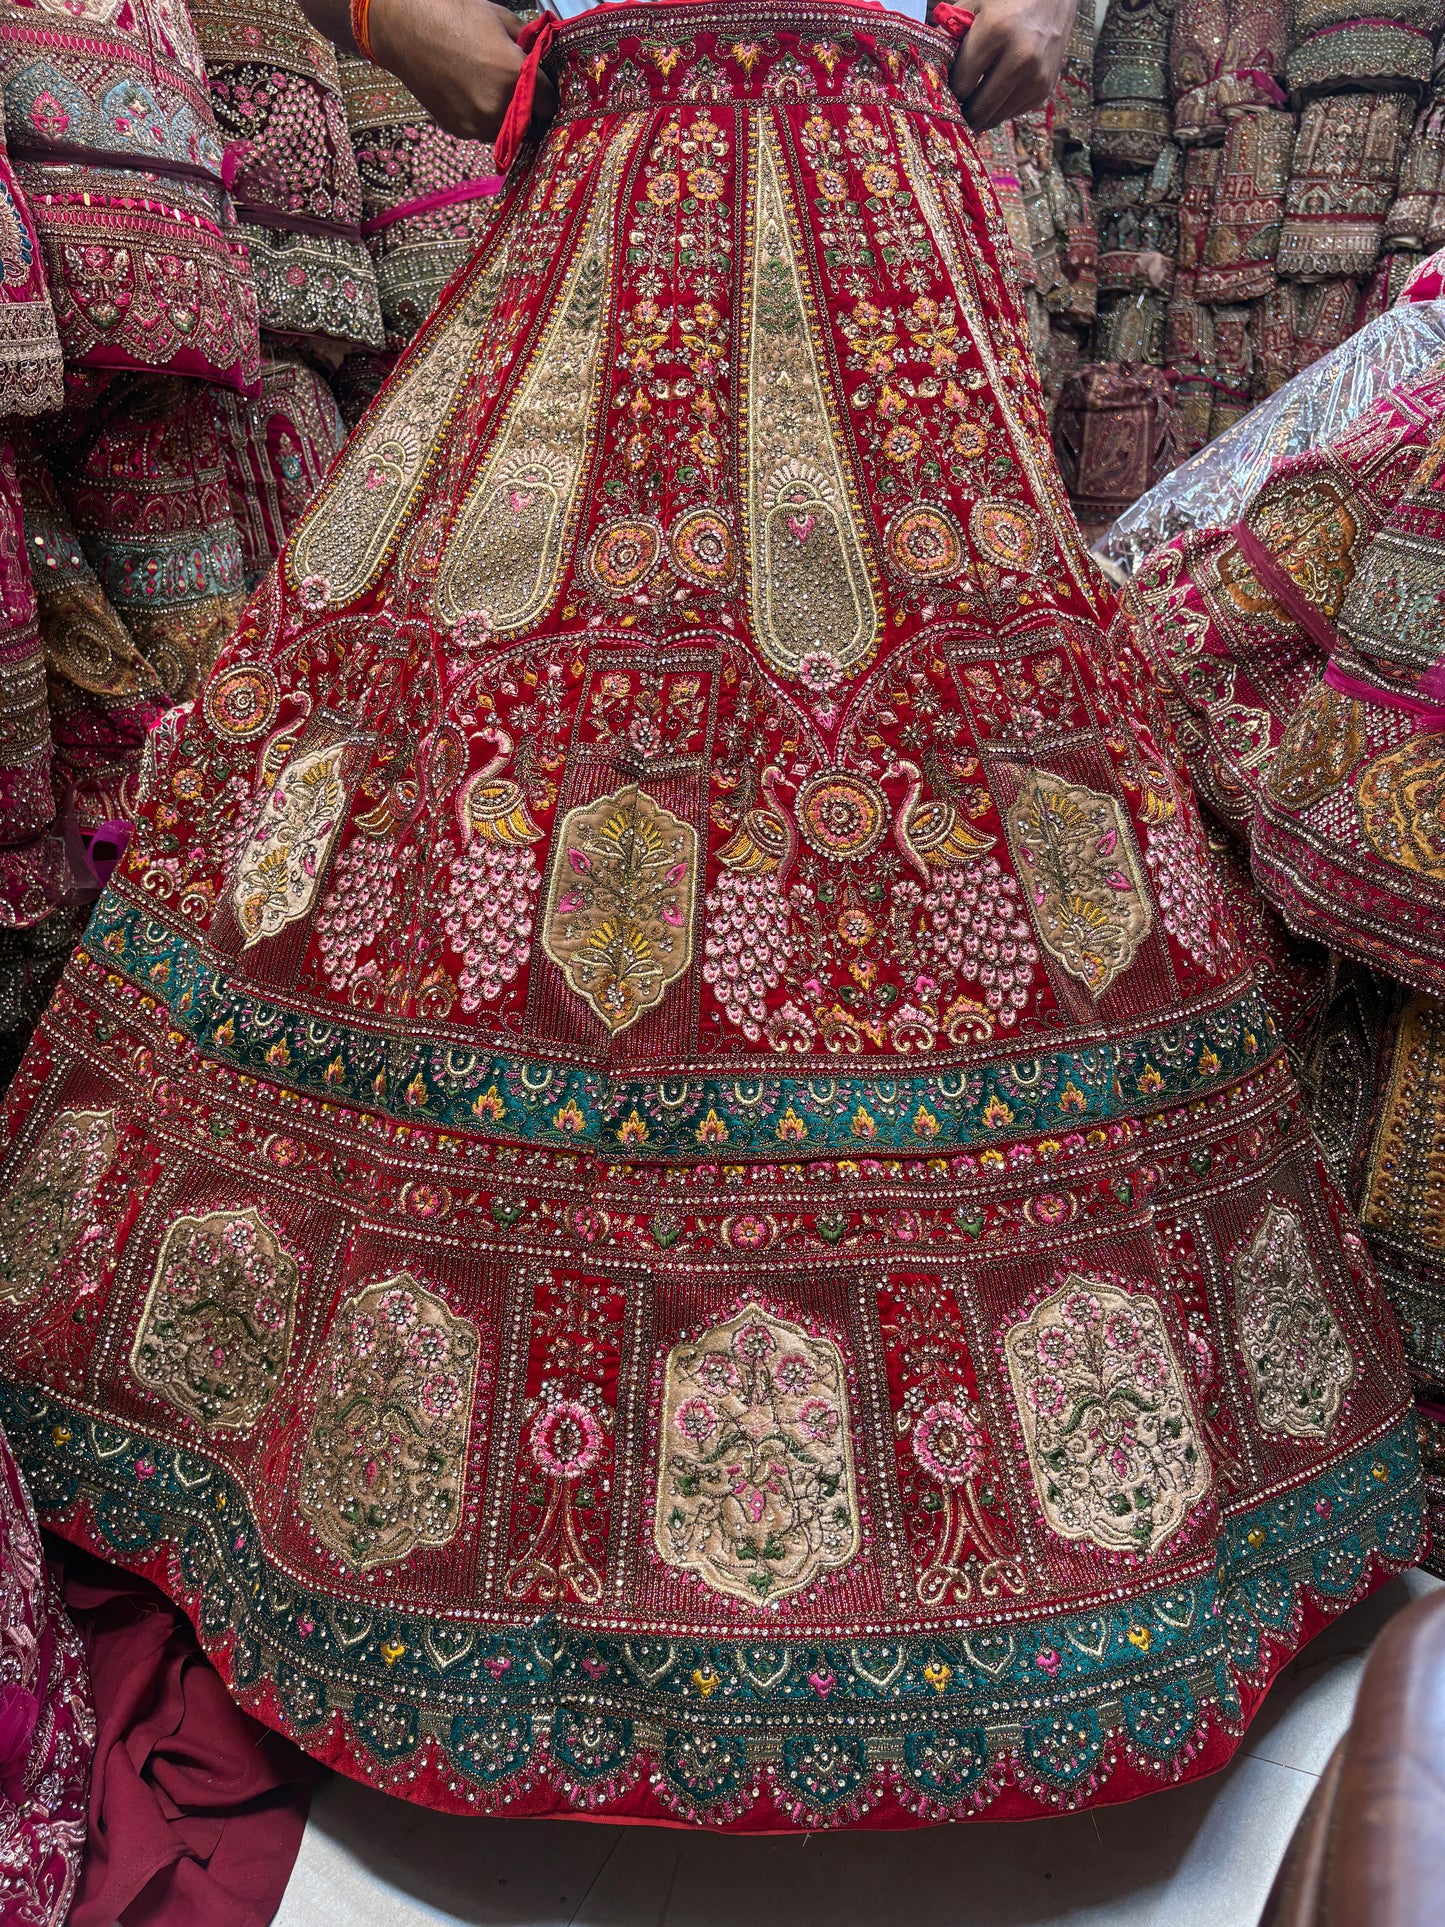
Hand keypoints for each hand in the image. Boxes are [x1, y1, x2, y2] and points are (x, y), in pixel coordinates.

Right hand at [368, 0, 555, 143]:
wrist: (406, 29)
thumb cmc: (455, 15)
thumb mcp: (501, 19)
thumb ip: (528, 43)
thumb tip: (543, 56)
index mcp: (516, 76)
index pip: (549, 101)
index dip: (548, 96)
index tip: (544, 92)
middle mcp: (500, 106)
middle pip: (530, 123)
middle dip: (529, 110)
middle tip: (521, 96)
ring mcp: (478, 123)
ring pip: (506, 131)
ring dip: (506, 119)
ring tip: (492, 93)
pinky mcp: (460, 130)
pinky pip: (482, 131)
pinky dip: (483, 119)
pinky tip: (471, 95)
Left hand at [949, 0, 1076, 132]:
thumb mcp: (974, 5)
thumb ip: (948, 35)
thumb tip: (928, 70)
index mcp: (996, 33)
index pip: (961, 85)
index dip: (949, 90)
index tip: (945, 88)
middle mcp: (1020, 59)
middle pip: (978, 110)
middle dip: (961, 112)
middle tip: (953, 106)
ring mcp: (1035, 78)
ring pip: (994, 118)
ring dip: (980, 113)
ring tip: (972, 98)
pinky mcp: (1044, 90)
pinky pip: (1011, 113)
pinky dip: (999, 108)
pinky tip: (996, 90)